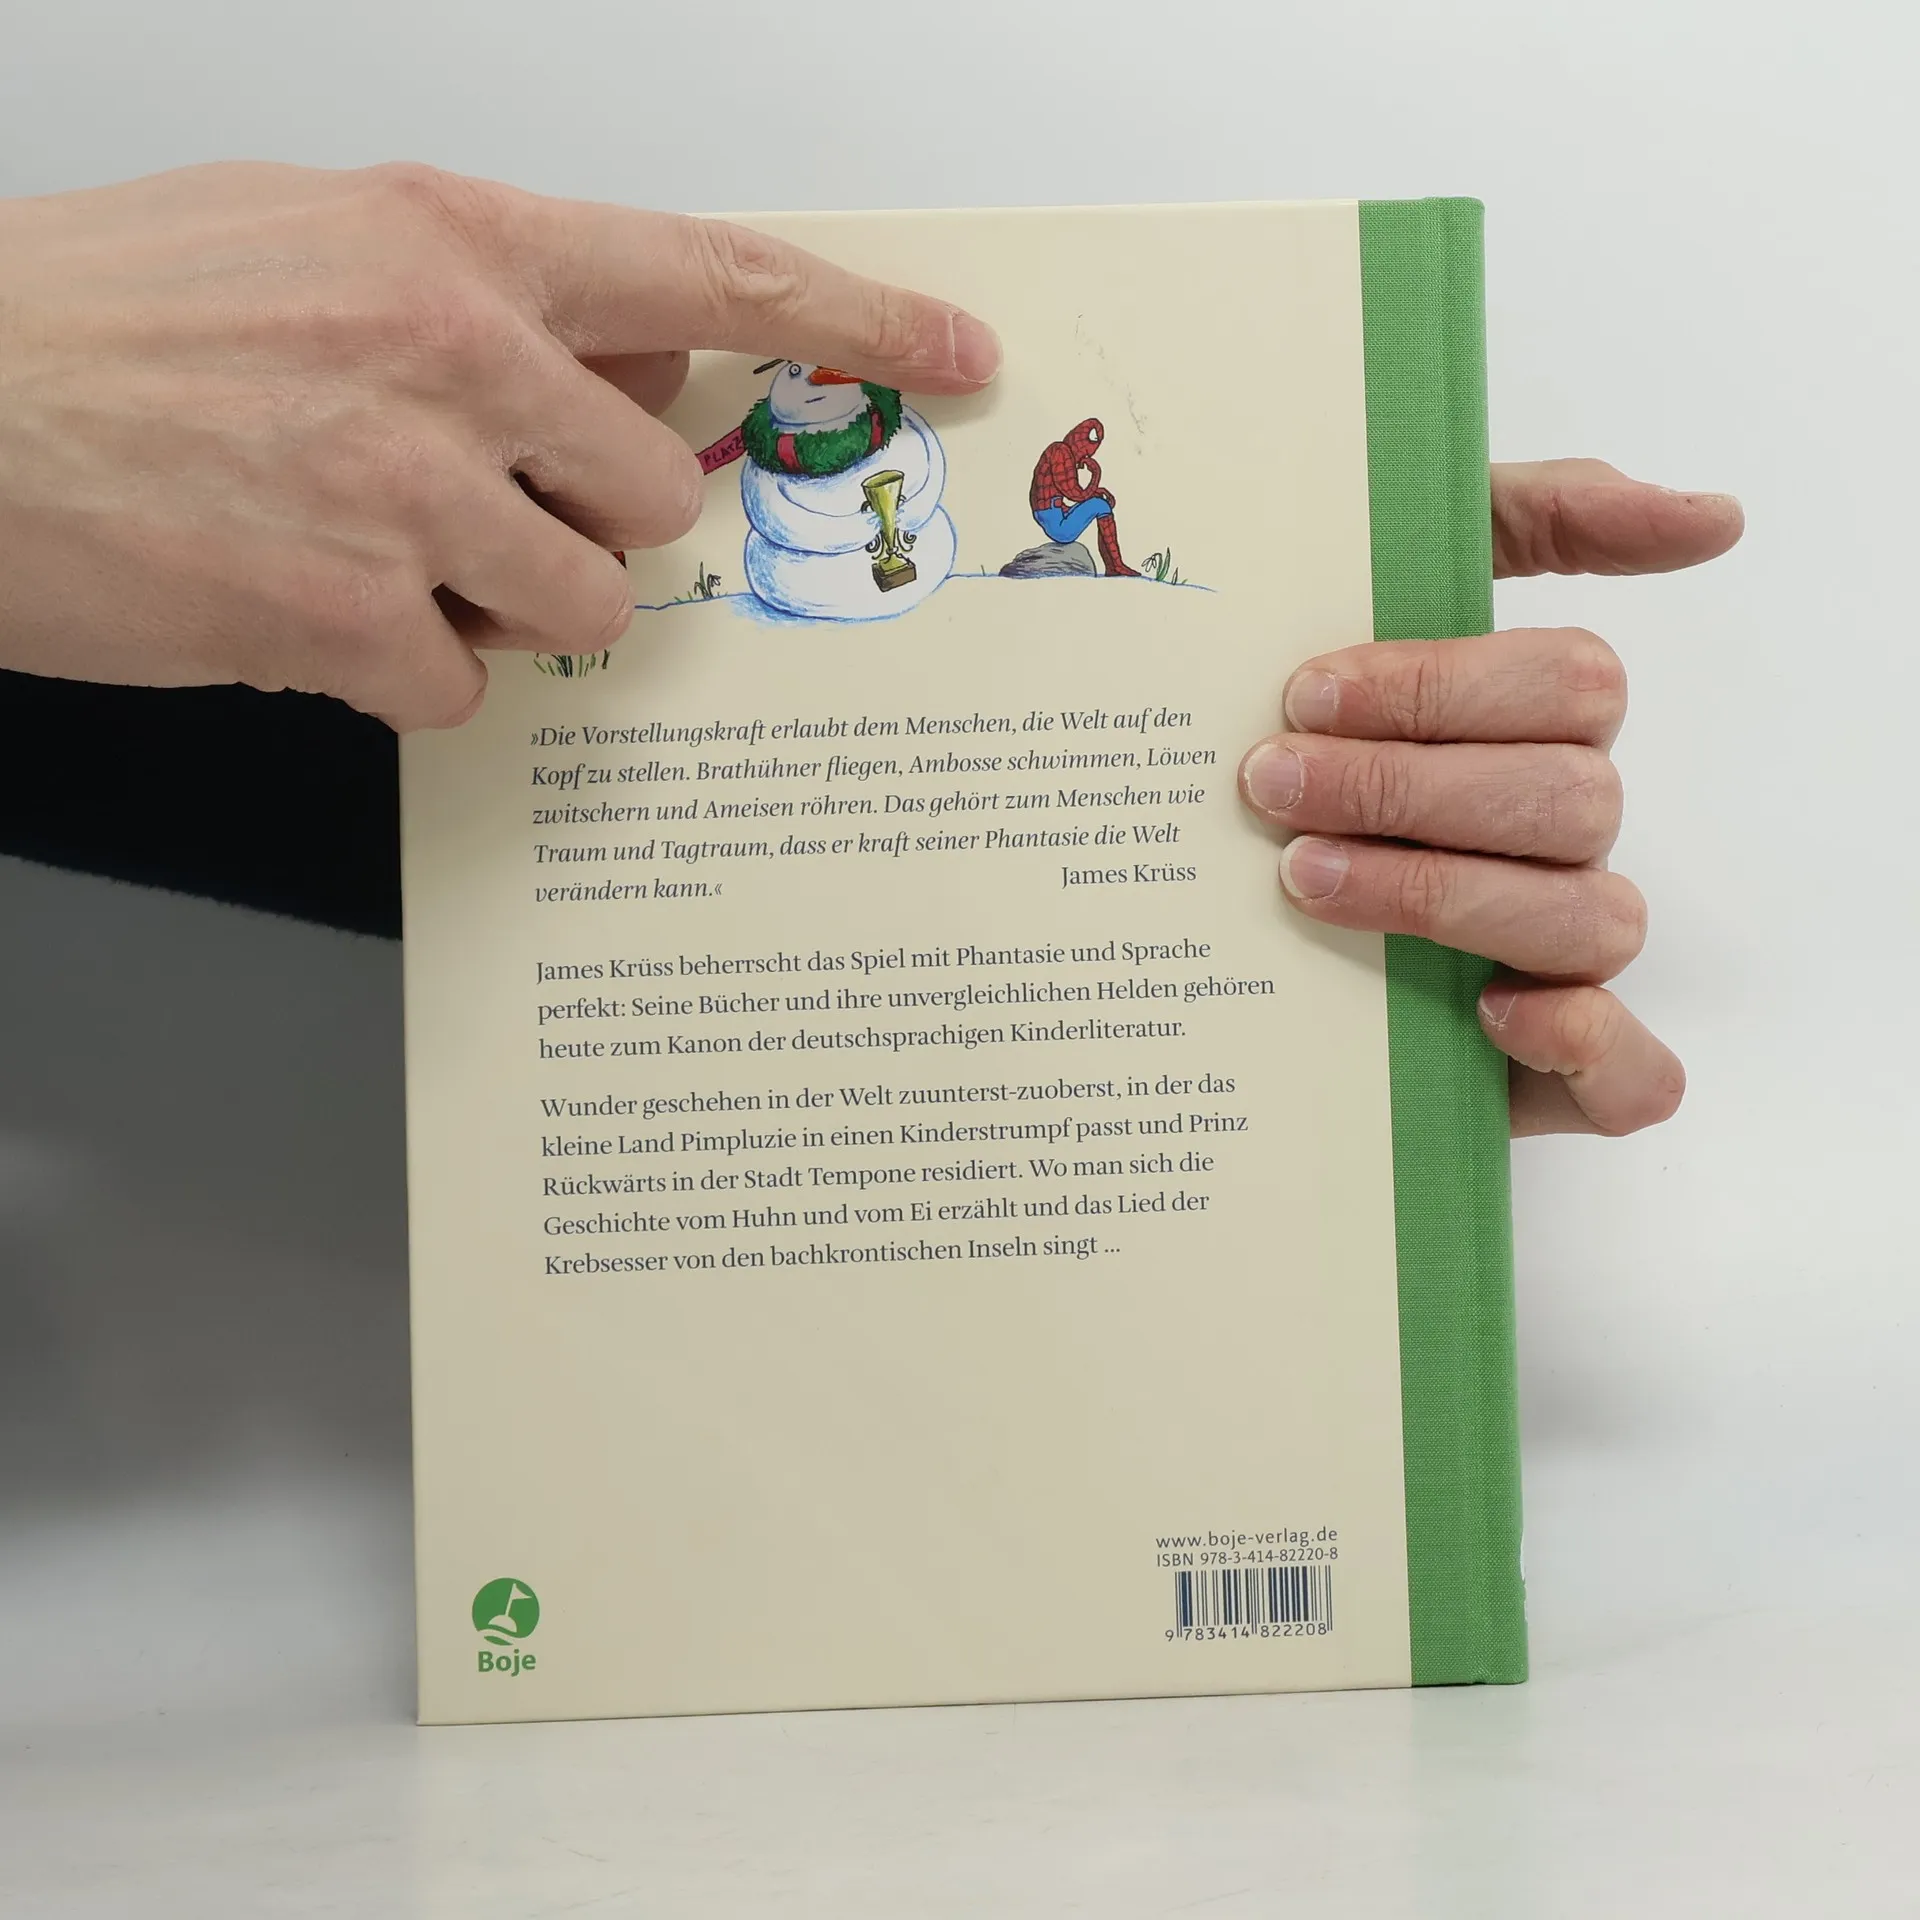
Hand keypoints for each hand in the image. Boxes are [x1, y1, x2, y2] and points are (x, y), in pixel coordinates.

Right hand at [0, 163, 998, 728]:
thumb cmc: (107, 320)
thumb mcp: (314, 237)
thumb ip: (490, 295)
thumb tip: (629, 355)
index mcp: (452, 238)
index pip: (715, 268)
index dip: (859, 315)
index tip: (954, 352)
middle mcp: (452, 351)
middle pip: (655, 490)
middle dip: (583, 520)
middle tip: (469, 505)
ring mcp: (407, 488)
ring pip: (586, 605)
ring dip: (507, 607)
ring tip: (372, 555)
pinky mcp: (351, 616)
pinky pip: (468, 686)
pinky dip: (403, 673)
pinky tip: (305, 612)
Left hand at [1238, 460, 1742, 1137]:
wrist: (1187, 907)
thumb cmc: (1301, 738)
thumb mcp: (1370, 590)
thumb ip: (1526, 519)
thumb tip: (1712, 518)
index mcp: (1533, 728)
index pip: (1564, 683)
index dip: (1438, 687)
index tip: (1303, 692)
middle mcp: (1557, 837)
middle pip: (1570, 796)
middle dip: (1410, 786)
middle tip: (1271, 783)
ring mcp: (1554, 951)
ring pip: (1591, 918)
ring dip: (1446, 894)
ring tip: (1304, 878)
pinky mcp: (1542, 1068)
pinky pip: (1633, 1077)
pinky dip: (1585, 1044)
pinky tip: (1496, 1012)